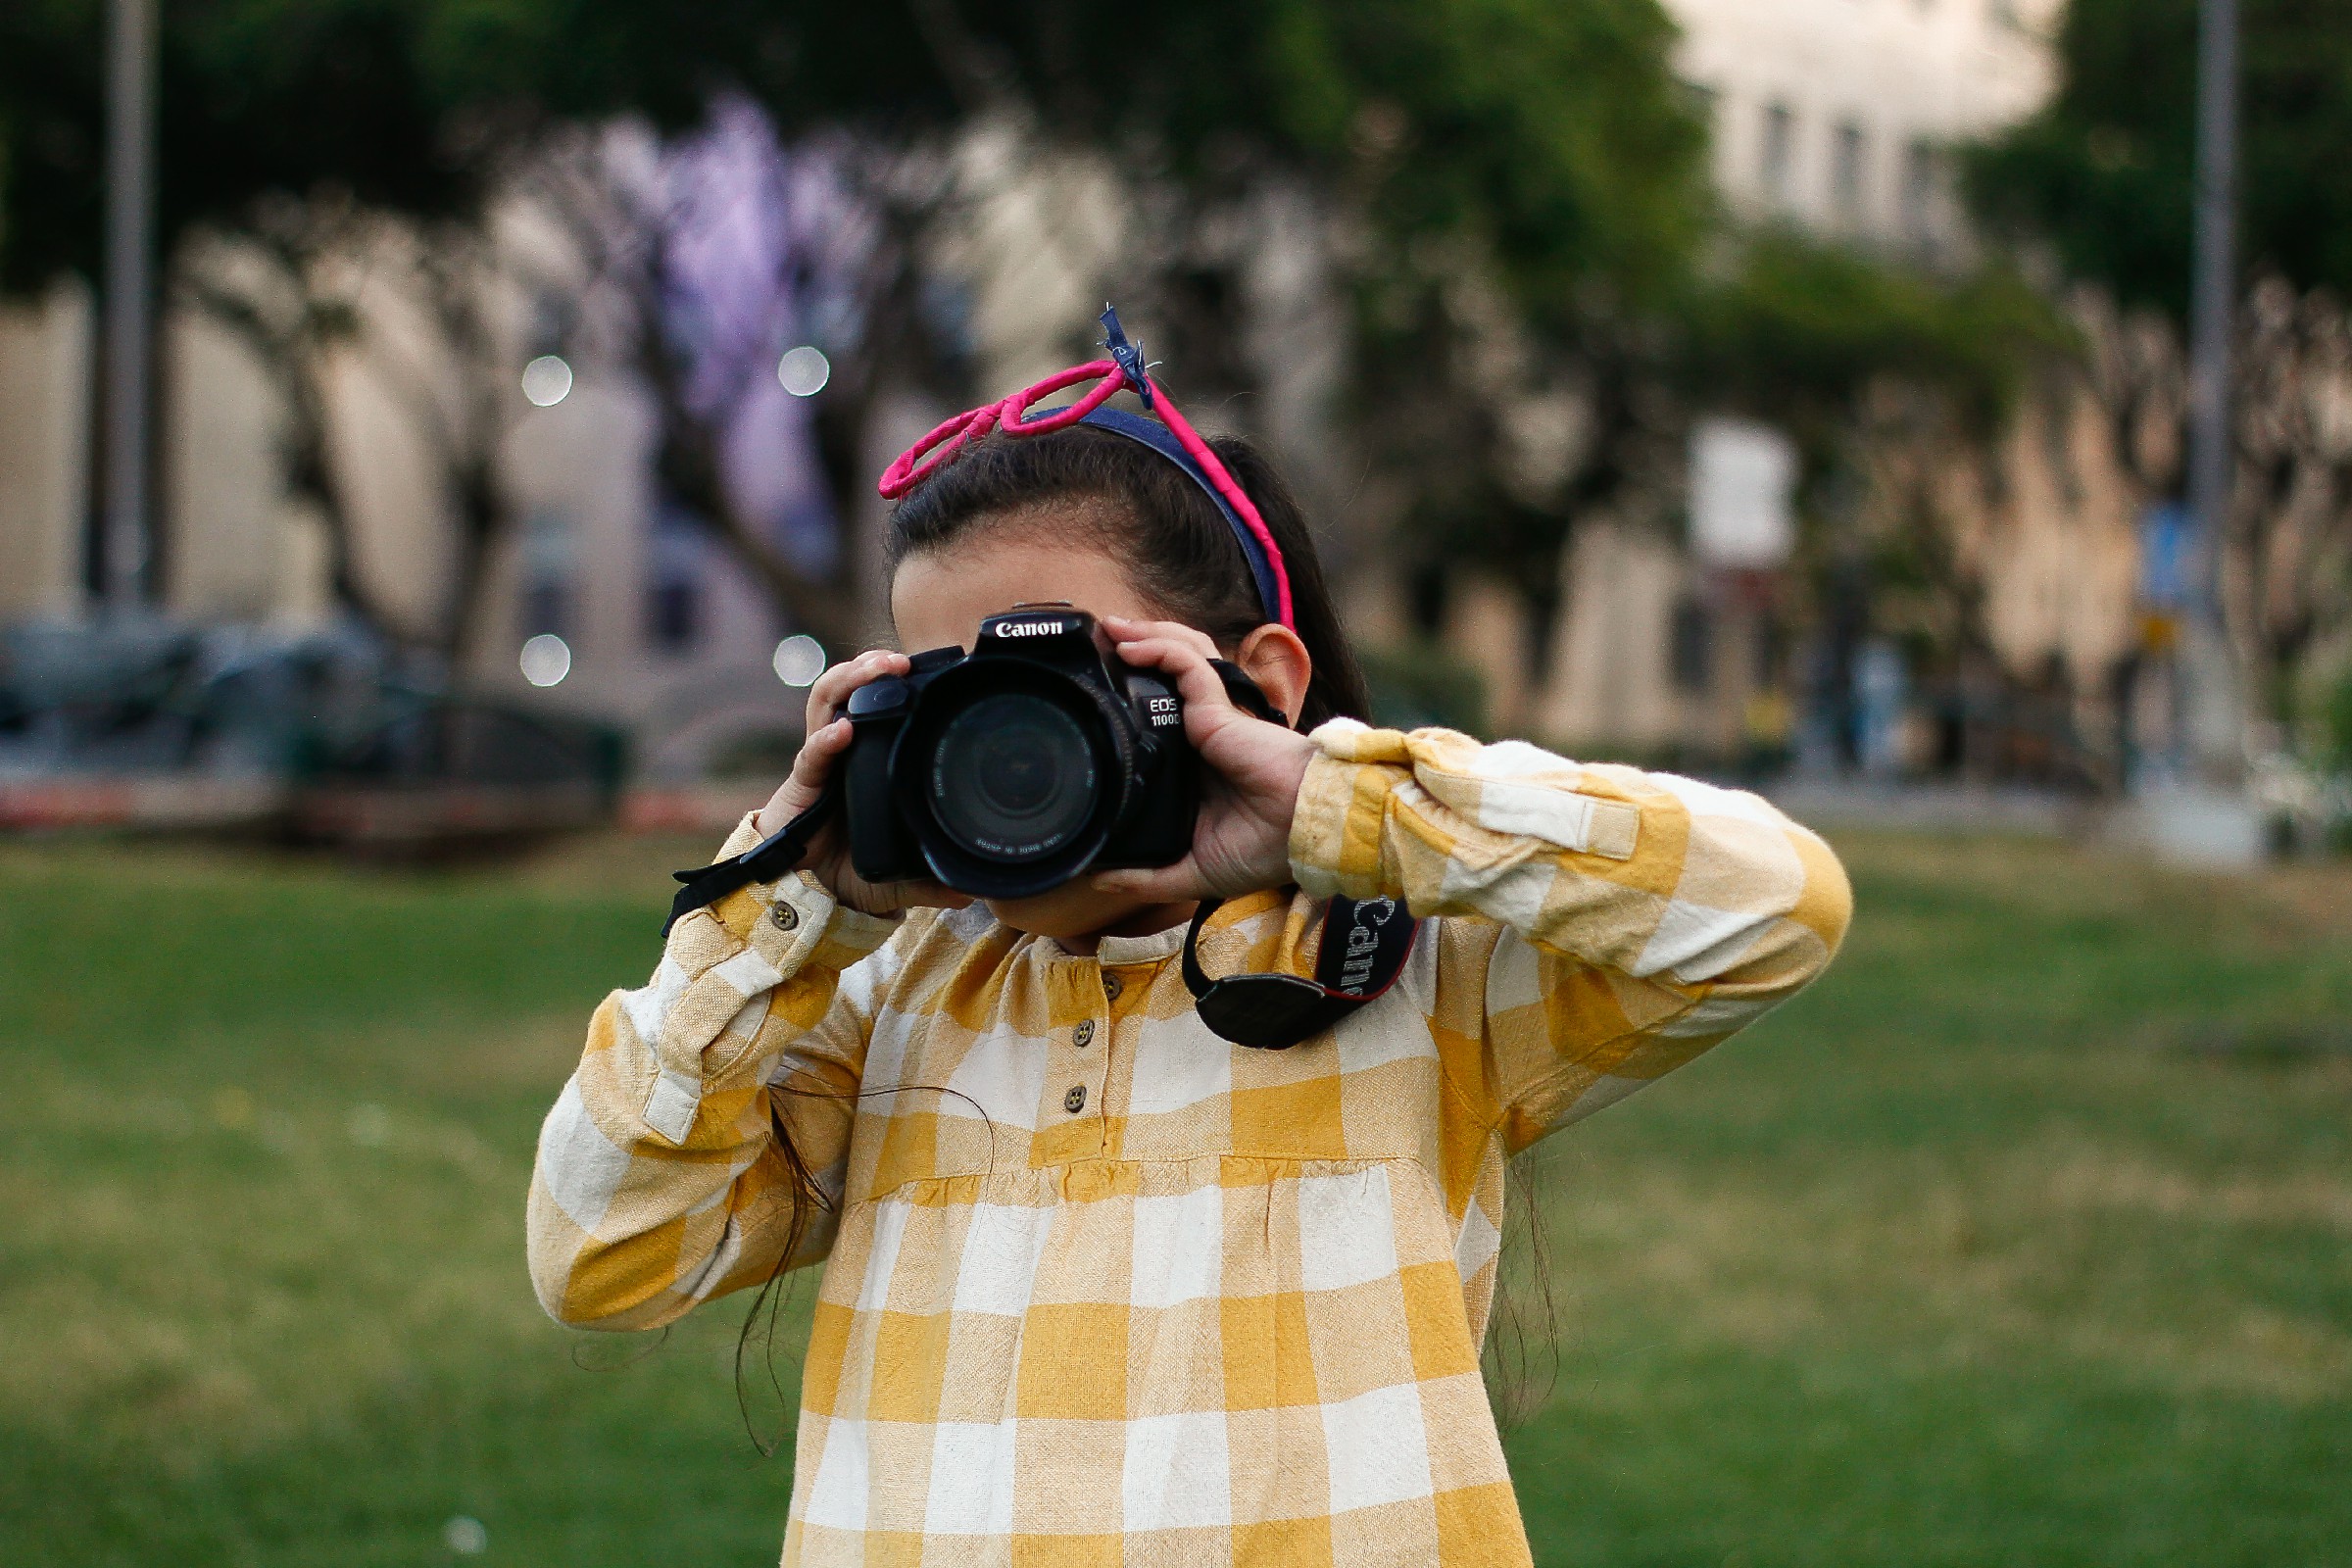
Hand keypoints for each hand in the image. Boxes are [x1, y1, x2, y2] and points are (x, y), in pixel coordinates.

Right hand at [755, 650, 969, 918]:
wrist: (806, 893)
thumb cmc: (850, 871)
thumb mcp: (902, 875)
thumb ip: (934, 878)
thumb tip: (973, 889)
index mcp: (869, 758)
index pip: (880, 705)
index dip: (897, 683)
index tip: (930, 670)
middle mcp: (844, 750)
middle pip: (851, 688)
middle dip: (872, 665)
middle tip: (902, 660)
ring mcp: (820, 762)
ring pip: (827, 702)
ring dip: (849, 679)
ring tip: (876, 668)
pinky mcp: (801, 784)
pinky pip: (811, 755)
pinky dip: (826, 740)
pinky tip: (842, 732)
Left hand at [1088, 616, 1317, 903]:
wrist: (1304, 835)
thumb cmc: (1266, 850)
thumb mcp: (1194, 871)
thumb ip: (1148, 877)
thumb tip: (1099, 881)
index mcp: (1199, 766)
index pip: (1164, 716)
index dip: (1134, 697)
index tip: (1095, 698)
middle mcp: (1206, 733)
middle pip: (1169, 675)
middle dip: (1135, 650)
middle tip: (1098, 642)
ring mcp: (1214, 716)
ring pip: (1180, 656)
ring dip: (1145, 635)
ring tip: (1111, 628)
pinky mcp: (1220, 708)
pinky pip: (1187, 664)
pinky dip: (1159, 649)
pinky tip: (1130, 648)